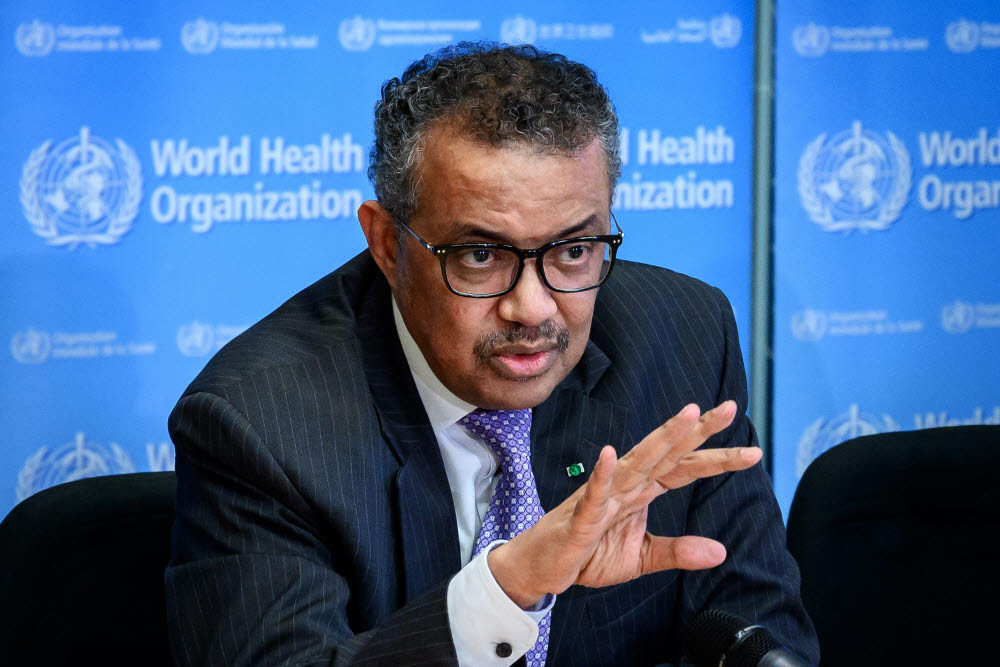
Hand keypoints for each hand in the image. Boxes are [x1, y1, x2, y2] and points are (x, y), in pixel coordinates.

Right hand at [488, 400, 761, 607]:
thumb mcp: (642, 558)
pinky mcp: (581, 518)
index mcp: (642, 492)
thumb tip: (721, 551)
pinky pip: (594, 495)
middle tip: (731, 408)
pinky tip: (611, 454)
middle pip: (667, 454)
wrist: (542, 569)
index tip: (754, 452)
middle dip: (697, 431)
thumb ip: (678, 551)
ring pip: (637, 464)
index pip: (684, 468)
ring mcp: (603, 498)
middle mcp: (626, 486)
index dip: (717, 459)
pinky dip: (602, 475)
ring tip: (687, 416)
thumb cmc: (587, 554)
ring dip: (661, 440)